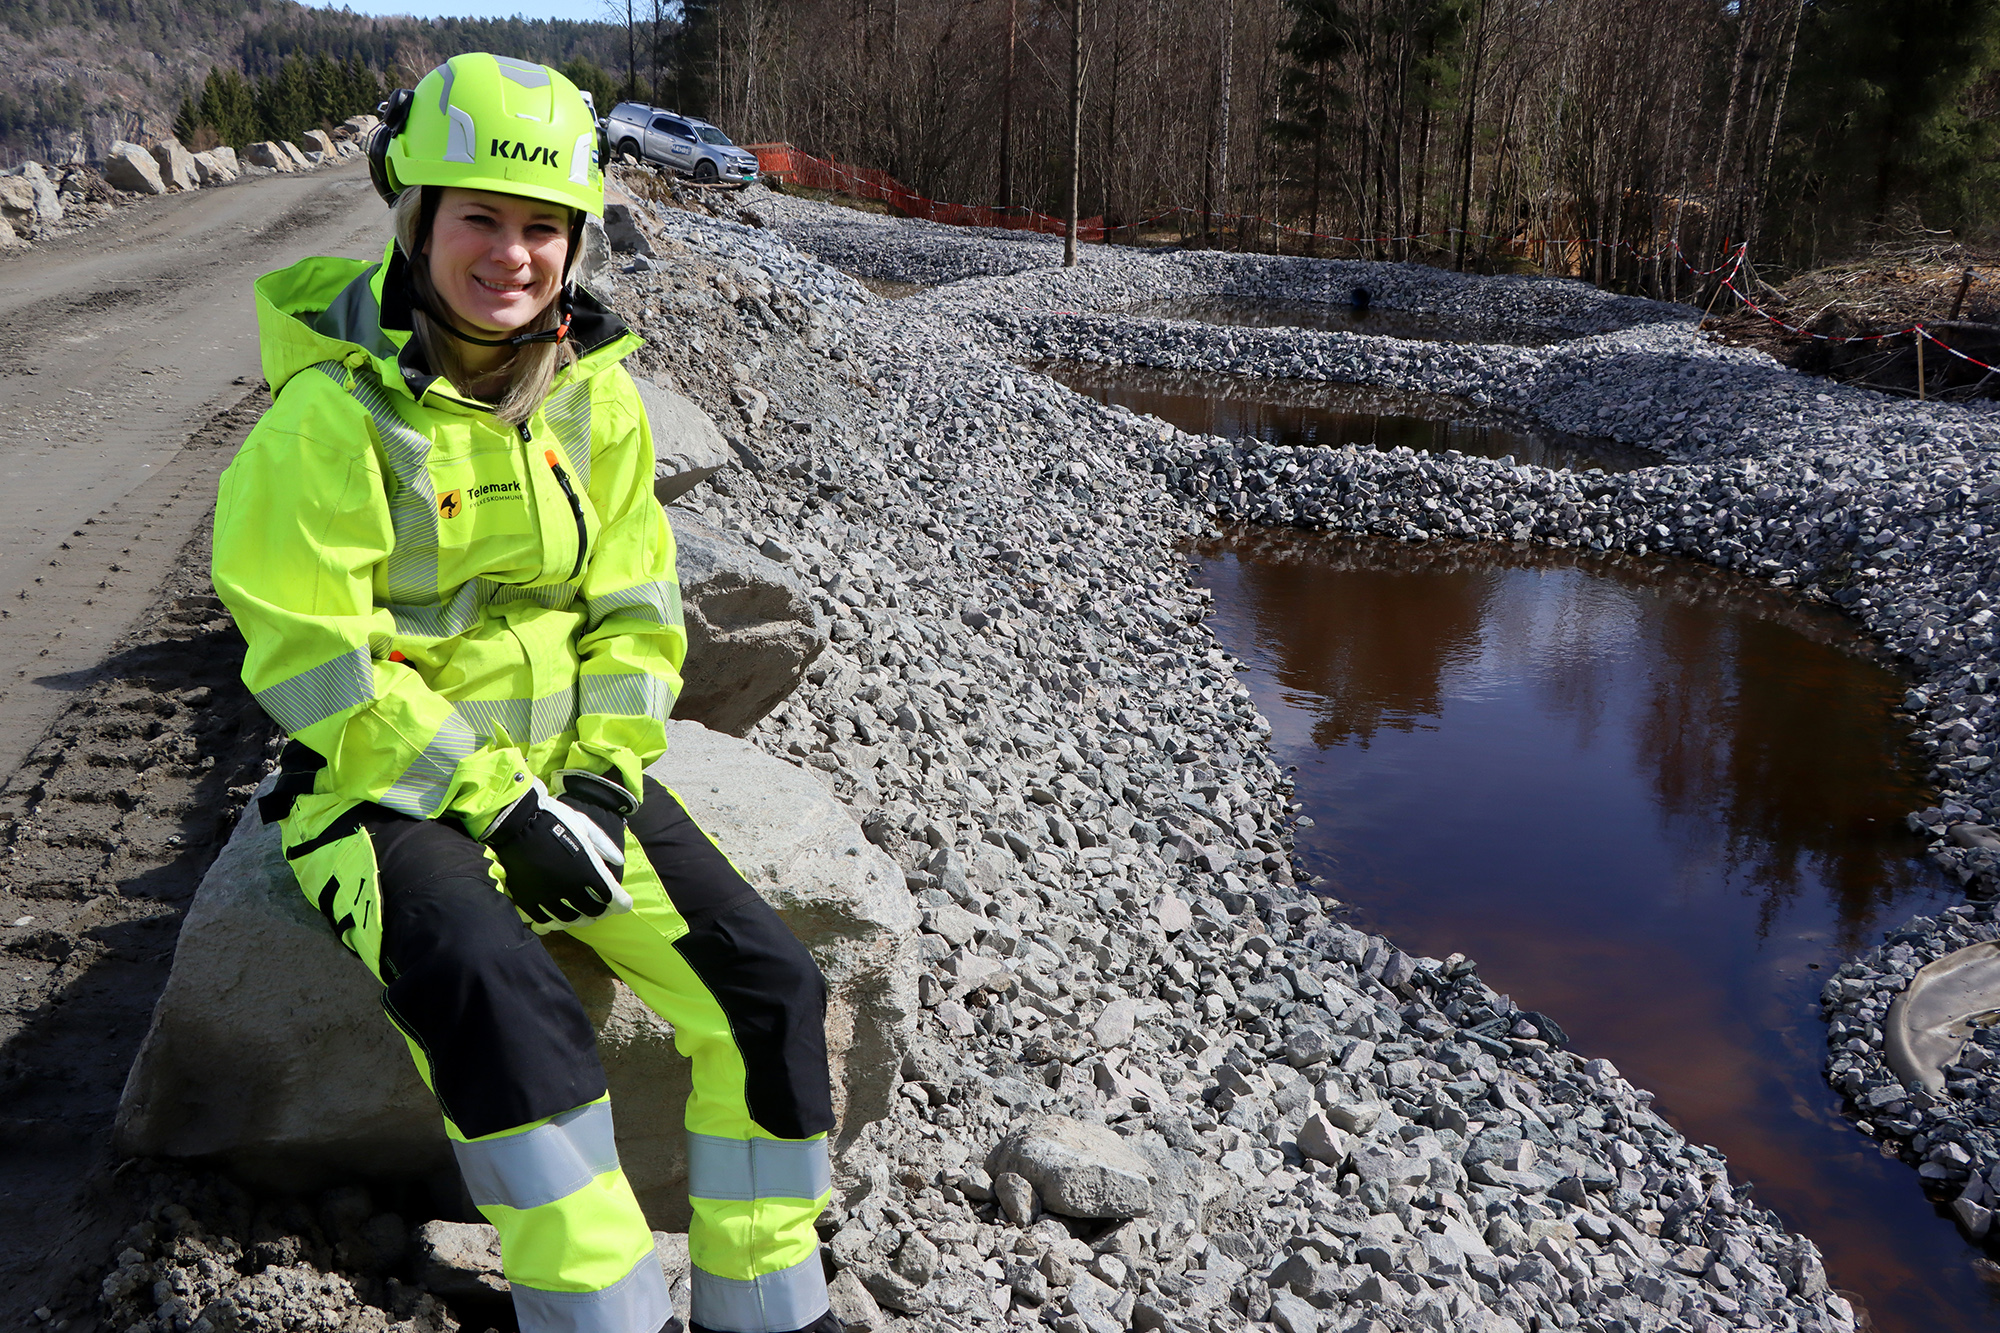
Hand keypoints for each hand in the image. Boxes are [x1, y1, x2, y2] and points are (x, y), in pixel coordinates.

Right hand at [480, 773, 634, 931]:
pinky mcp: (528, 900)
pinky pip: (545, 920)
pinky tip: (558, 917)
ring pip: (570, 920)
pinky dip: (555, 921)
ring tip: (582, 913)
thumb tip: (619, 861)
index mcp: (588, 870)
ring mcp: (548, 896)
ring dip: (580, 919)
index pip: (612, 897)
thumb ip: (604, 845)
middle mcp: (571, 887)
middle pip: (593, 912)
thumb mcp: (585, 825)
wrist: (516, 820)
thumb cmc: (554, 818)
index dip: (622, 904)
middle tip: (602, 908)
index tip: (623, 904)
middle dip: (602, 912)